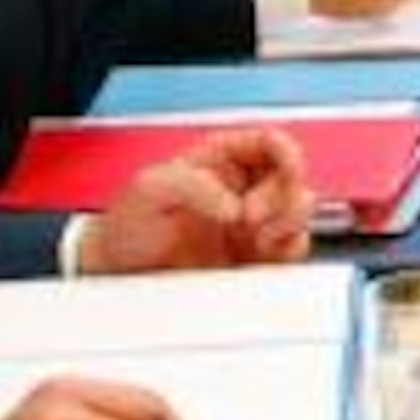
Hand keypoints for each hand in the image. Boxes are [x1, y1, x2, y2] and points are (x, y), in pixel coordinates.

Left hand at [78, 126, 312, 272]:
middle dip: (281, 193)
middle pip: (290, 177)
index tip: (288, 166)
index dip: (285, 149)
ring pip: (299, 211)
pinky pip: (292, 249)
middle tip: (251, 214)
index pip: (267, 141)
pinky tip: (263, 252)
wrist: (119, 278)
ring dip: (289, 221)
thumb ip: (191, 184)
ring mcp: (250, 225)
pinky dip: (288, 249)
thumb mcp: (149, 189)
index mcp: (219, 161)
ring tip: (258, 236)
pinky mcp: (255, 260)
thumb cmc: (127, 228)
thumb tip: (233, 202)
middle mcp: (240, 190)